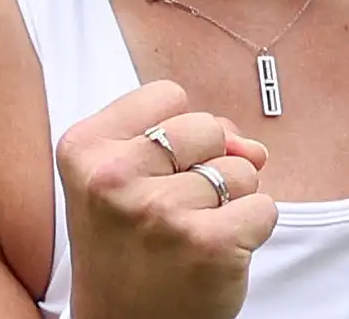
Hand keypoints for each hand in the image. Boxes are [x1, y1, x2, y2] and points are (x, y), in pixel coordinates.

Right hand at [58, 80, 277, 318]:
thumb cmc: (129, 249)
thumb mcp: (128, 181)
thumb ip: (187, 141)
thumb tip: (253, 148)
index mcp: (84, 149)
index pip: (168, 94)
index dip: (176, 135)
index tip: (152, 175)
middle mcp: (113, 177)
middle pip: (207, 125)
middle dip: (207, 163)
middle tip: (171, 212)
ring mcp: (160, 212)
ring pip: (242, 168)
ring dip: (230, 201)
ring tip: (189, 236)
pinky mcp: (207, 244)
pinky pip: (264, 207)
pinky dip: (253, 230)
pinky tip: (214, 254)